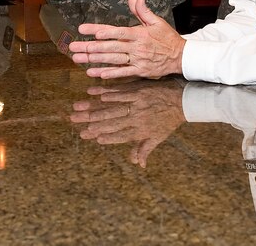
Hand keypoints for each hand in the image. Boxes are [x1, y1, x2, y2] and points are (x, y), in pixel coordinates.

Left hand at [68, 0, 184, 78]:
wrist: (181, 57)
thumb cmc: (167, 38)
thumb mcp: (157, 22)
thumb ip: (143, 11)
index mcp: (139, 34)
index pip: (117, 31)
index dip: (102, 31)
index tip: (86, 30)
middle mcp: (136, 47)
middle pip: (110, 47)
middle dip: (90, 47)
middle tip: (73, 47)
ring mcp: (137, 60)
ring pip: (112, 60)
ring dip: (94, 60)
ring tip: (78, 59)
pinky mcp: (139, 71)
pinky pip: (122, 73)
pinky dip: (108, 73)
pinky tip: (95, 73)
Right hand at [69, 79, 185, 167]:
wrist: (181, 100)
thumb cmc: (168, 121)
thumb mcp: (158, 137)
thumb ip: (144, 150)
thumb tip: (138, 165)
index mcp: (140, 131)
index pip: (118, 135)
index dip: (104, 135)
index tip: (90, 136)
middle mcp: (135, 117)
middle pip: (109, 120)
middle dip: (91, 121)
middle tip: (74, 121)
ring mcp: (134, 103)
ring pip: (110, 106)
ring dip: (92, 107)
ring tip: (78, 107)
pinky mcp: (136, 90)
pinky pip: (118, 91)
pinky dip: (104, 92)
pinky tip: (92, 92)